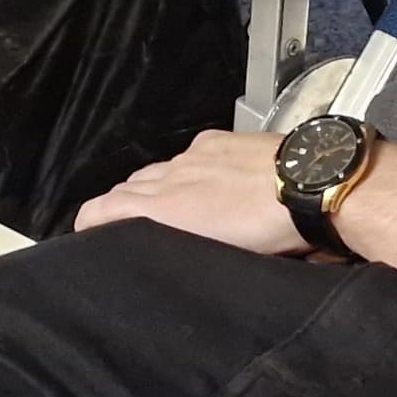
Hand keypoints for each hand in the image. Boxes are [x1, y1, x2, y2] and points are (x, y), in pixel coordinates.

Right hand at [72, 131, 305, 257]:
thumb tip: (162, 255)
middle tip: (119, 227)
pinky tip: (195, 180)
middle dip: (117, 206)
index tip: (85, 235)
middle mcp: (171, 177)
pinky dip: (179, 170)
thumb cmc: (272, 233)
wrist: (311, 184)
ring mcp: (194, 155)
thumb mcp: (219, 256)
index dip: (89, 222)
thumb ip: (180, 249)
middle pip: (127, 188)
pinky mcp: (218, 140)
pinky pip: (184, 155)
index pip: (105, 208)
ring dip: (147, 188)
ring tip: (155, 206)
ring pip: (154, 171)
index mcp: (166, 208)